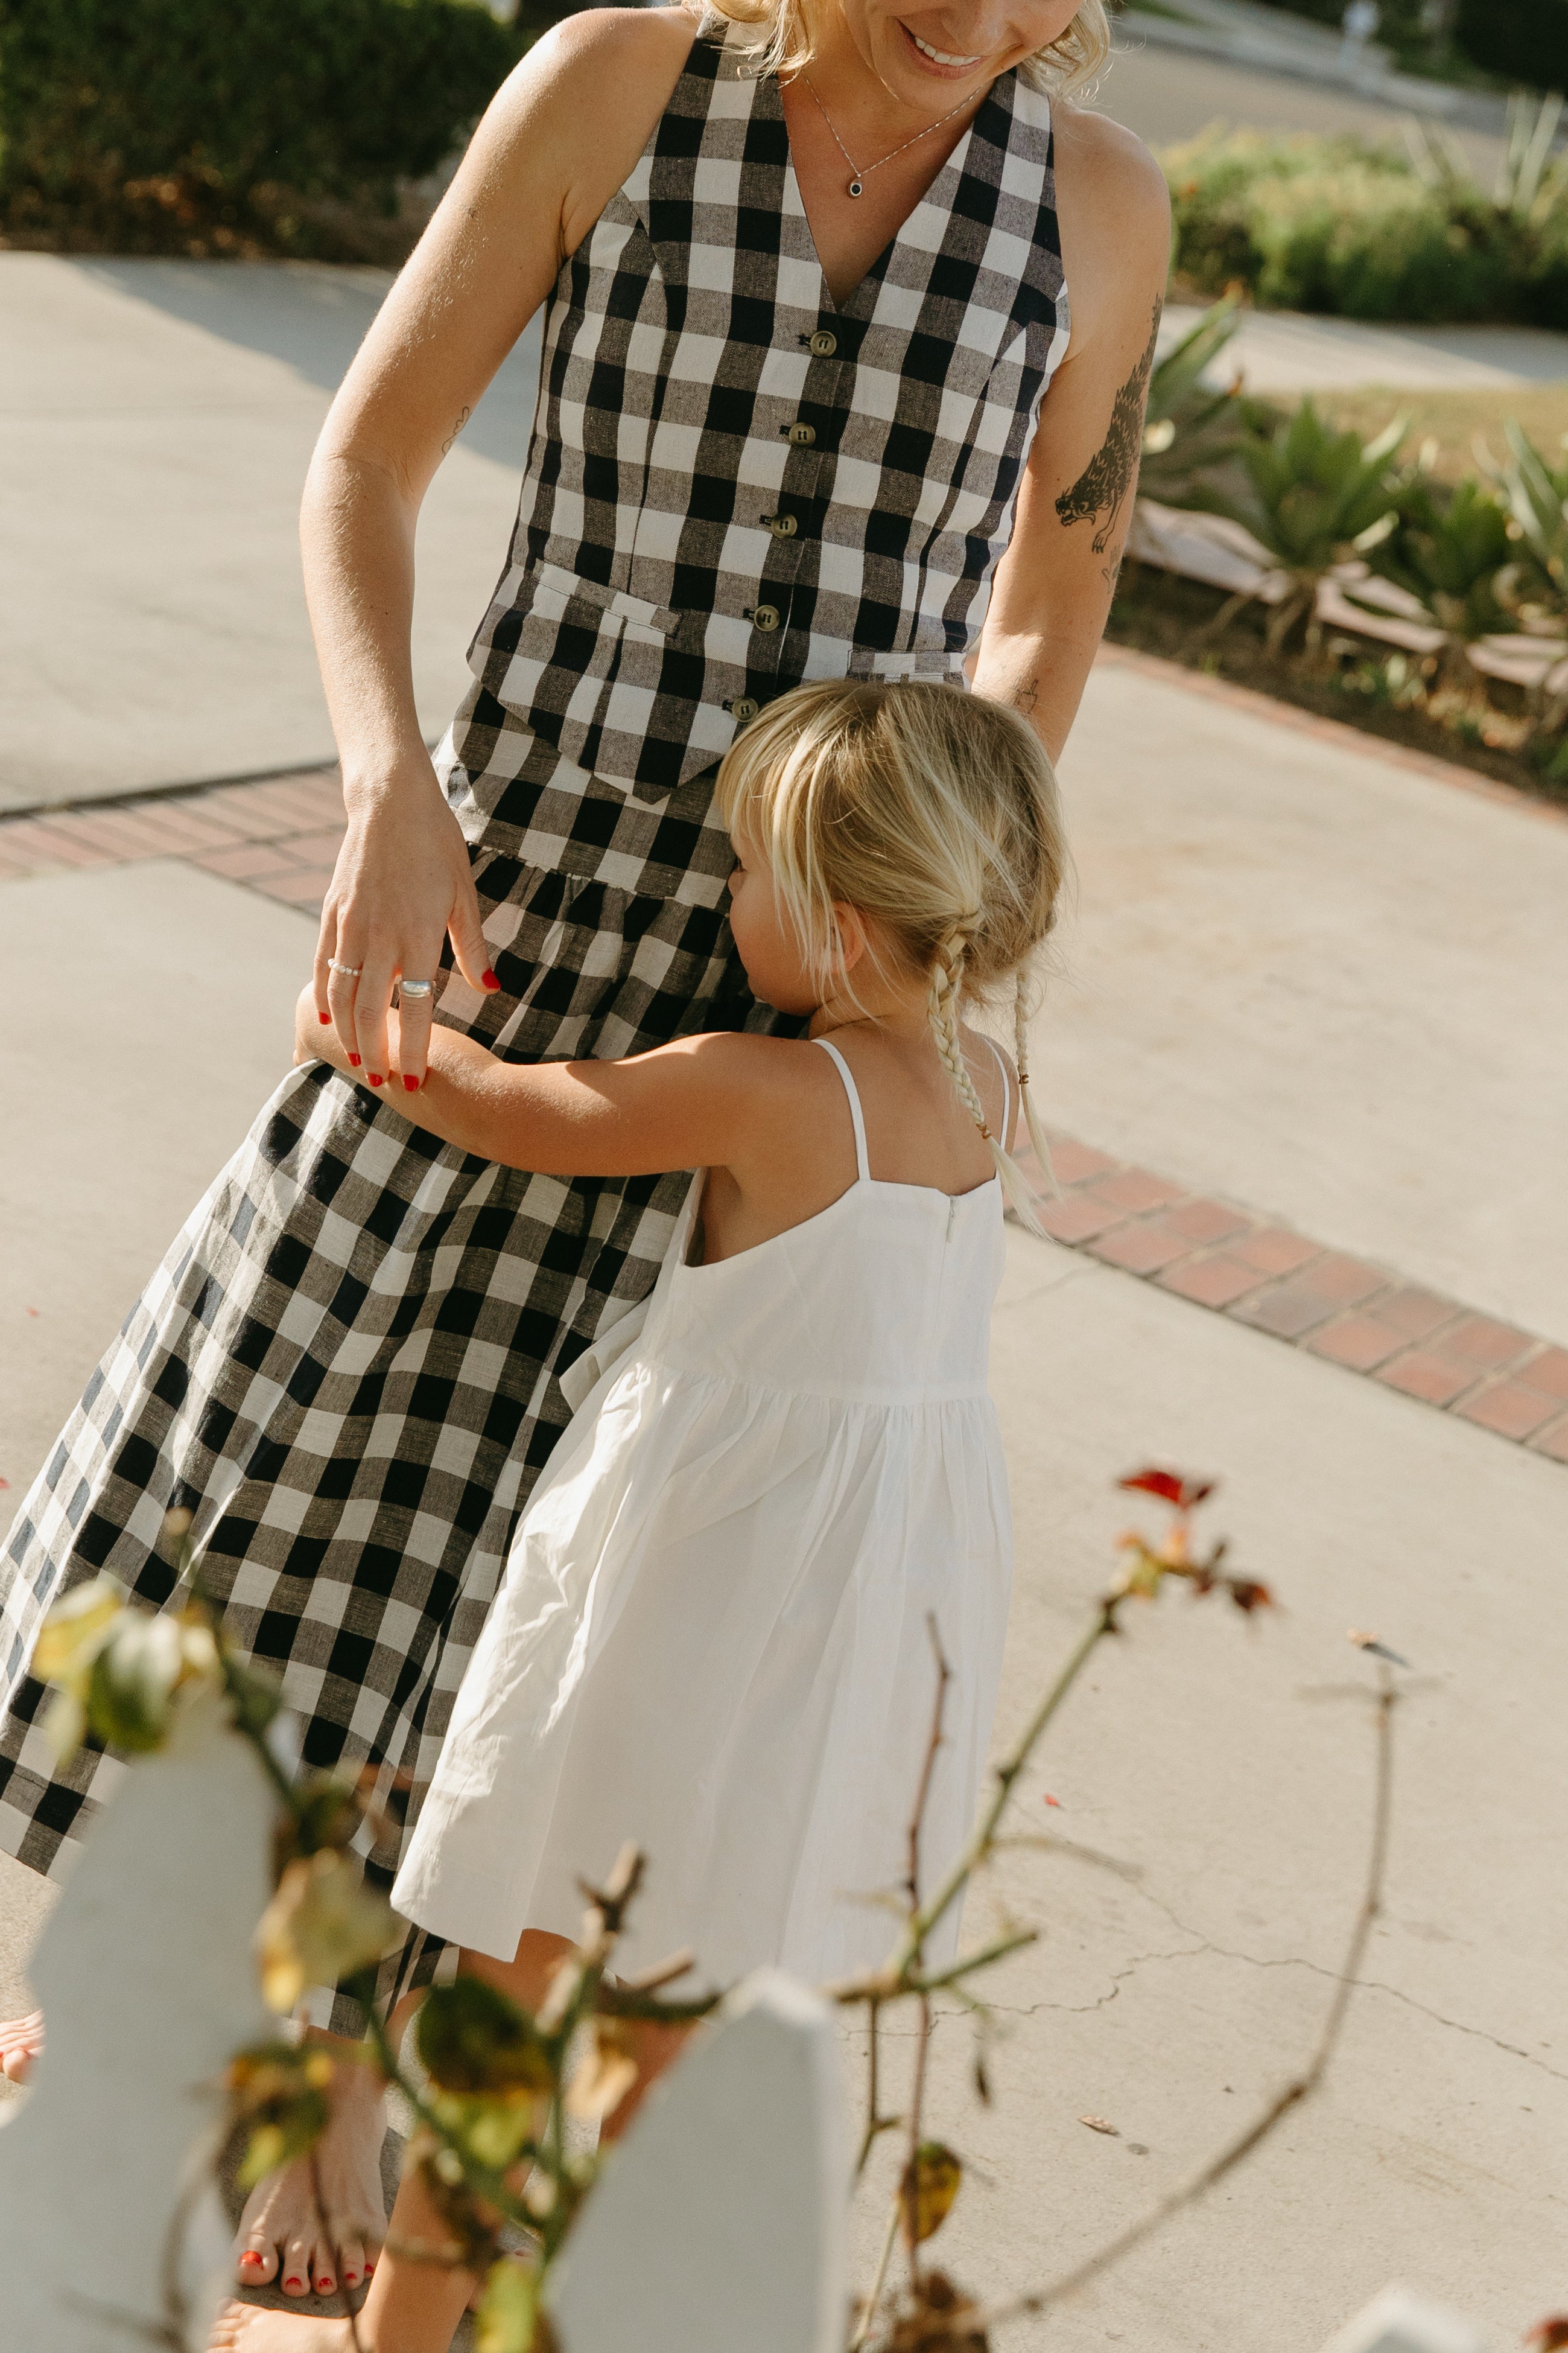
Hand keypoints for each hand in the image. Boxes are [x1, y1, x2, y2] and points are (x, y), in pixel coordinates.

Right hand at [313, 759, 497, 1092]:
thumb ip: (472, 947)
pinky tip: (326, 1017)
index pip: (417, 1008)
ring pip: (341, 994)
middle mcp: (379, 937)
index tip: (417, 1080)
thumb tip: (491, 989)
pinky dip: (323, 994)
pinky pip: (322, 964)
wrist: (391, 802)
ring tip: (358, 1060)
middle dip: (376, 1052)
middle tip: (383, 1083)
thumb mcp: (465, 896)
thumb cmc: (438, 847)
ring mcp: (350, 926)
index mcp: (418, 936)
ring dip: (348, 1032)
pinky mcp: (332, 913)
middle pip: (371, 1011)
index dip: (416, 1049)